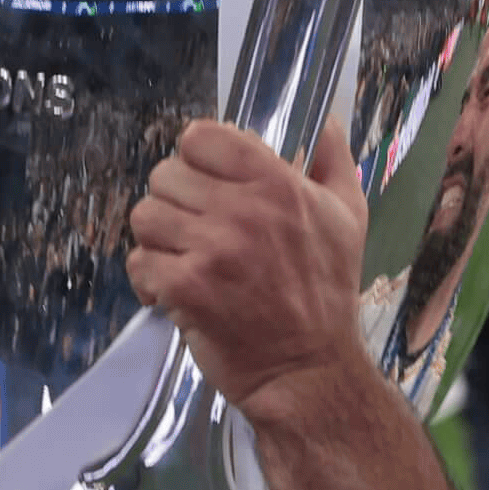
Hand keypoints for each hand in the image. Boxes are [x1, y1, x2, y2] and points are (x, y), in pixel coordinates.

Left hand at [127, 119, 372, 418]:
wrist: (310, 368)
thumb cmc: (328, 293)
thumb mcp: (348, 216)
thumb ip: (333, 160)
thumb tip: (324, 120)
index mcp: (277, 183)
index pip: (201, 137)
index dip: (197, 158)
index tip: (208, 184)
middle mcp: (242, 210)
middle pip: (165, 175)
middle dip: (176, 201)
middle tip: (196, 229)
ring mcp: (210, 250)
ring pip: (145, 216)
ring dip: (159, 239)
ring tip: (184, 258)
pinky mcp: (185, 288)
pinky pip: (139, 261)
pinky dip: (150, 277)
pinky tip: (175, 290)